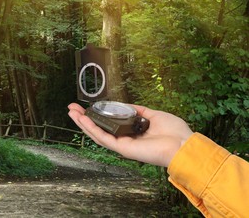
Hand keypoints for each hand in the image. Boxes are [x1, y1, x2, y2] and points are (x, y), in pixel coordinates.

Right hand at [68, 103, 192, 166]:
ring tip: (71, 112)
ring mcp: (122, 145)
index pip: (108, 125)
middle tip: (72, 108)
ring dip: (83, 123)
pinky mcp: (123, 148)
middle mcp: (124, 140)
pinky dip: (92, 129)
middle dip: (84, 118)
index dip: (96, 116)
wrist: (182, 144)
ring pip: (96, 134)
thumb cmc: (173, 132)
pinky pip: (103, 138)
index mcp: (131, 133)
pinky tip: (83, 119)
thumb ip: (138, 111)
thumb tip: (127, 106)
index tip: (86, 106)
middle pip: (98, 129)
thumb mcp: (153, 115)